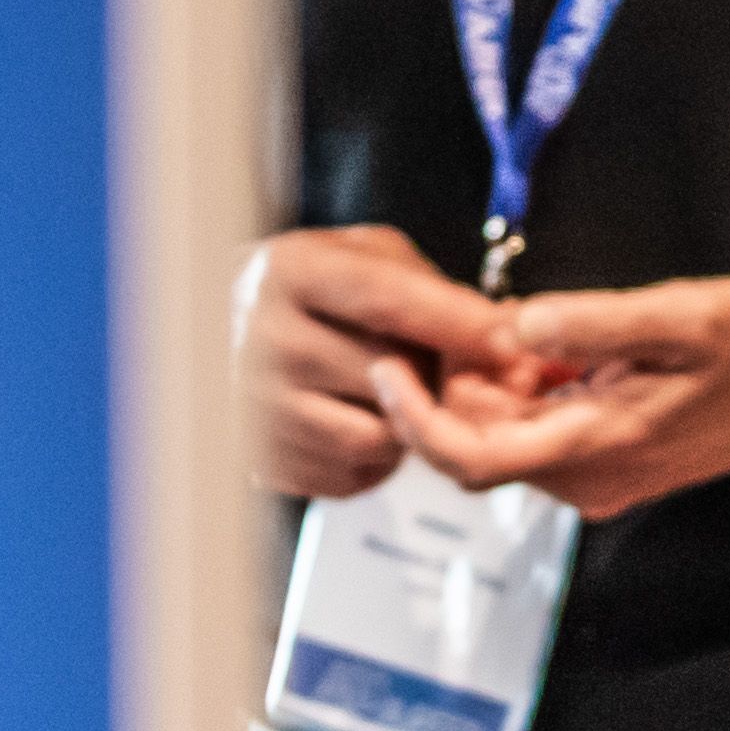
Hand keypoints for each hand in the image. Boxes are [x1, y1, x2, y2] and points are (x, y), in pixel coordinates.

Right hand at [237, 224, 510, 502]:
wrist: (223, 328)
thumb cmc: (313, 290)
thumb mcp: (364, 255)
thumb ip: (427, 288)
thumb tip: (500, 338)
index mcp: (289, 271)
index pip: (386, 301)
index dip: (455, 322)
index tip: (506, 340)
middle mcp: (261, 337)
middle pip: (386, 374)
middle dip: (431, 374)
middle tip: (435, 365)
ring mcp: (255, 406)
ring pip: (375, 435)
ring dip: (405, 422)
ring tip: (394, 394)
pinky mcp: (263, 460)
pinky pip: (353, 475)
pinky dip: (375, 458)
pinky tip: (361, 420)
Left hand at [390, 274, 729, 523]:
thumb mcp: (677, 316)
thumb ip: (593, 322)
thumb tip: (516, 328)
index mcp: (596, 445)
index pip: (473, 457)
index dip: (416, 419)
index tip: (388, 367)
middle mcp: (584, 478)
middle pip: (478, 446)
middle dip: (457, 386)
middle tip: (476, 323)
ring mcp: (592, 478)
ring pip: (502, 440)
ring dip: (491, 388)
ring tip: (520, 330)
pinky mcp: (598, 464)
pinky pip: (534, 436)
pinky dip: (521, 396)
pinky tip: (545, 351)